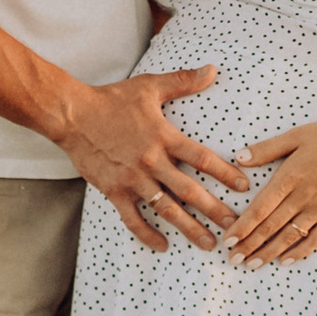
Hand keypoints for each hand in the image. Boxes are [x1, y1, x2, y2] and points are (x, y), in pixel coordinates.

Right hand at [60, 65, 249, 254]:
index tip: (244, 187)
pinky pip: (133, 219)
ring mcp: (132, 179)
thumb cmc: (111, 99)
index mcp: (163, 136)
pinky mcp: (114, 191)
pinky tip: (162, 245)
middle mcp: (151, 161)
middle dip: (215, 210)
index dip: (225, 173)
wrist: (72, 115)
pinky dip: (147, 234)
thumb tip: (213, 70)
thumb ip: (183, 81)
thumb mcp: (149, 87)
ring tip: (208, 244)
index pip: (202, 158)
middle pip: (190, 191)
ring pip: (166, 209)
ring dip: (189, 228)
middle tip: (235, 225)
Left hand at [222, 105, 316, 265]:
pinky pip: (315, 239)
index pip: (260, 208)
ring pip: (289, 237)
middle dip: (249, 245)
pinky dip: (299, 252)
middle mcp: (303, 198)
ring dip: (268, 252)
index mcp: (289, 177)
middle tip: (233, 259)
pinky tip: (285, 261)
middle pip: (270, 227)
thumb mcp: (297, 136)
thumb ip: (267, 149)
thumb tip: (239, 157)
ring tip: (252, 264)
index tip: (228, 240)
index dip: (242, 227)